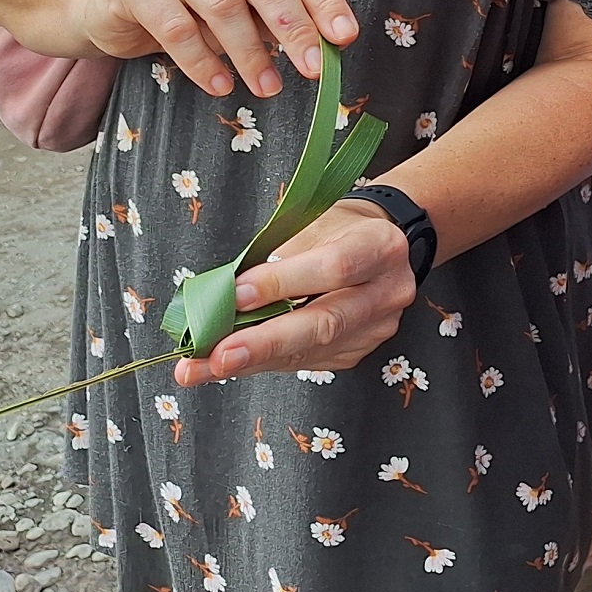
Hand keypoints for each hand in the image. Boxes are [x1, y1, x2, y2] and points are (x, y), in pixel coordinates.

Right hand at [68, 0, 359, 99]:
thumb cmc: (190, 0)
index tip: (344, 38)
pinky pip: (174, 25)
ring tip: (267, 87)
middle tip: (313, 70)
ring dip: (250, 52)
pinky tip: (220, 86)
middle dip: (294, 28)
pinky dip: (202, 61)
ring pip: (222, 3)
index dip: (324, 0)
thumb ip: (277, 13)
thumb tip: (325, 47)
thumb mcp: (241, 1)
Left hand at [171, 199, 413, 385]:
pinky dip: (265, 362)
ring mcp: (377, 326)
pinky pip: (307, 361)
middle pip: (324, 323)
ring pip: (311, 351)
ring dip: (252, 361)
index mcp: (379, 246)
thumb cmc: (335, 229)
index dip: (283, 283)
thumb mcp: (308, 224)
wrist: (372, 243)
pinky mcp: (358, 350)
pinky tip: (233, 363)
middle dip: (264, 342)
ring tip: (204, 367)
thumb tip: (219, 297)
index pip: (333, 268)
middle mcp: (387, 290)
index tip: (236, 295)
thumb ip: (273, 258)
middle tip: (218, 355)